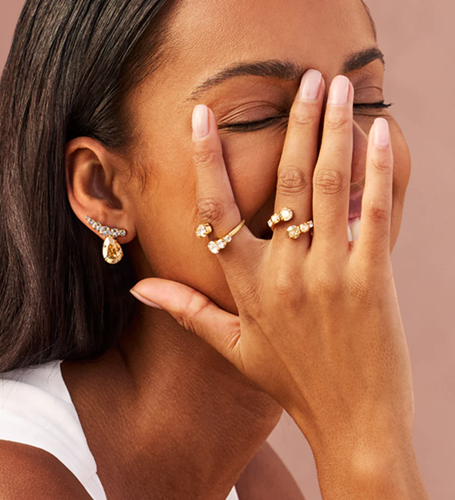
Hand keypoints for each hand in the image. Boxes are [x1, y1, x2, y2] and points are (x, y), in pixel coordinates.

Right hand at [130, 72, 413, 461]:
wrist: (353, 421)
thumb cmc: (291, 381)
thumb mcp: (232, 349)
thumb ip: (186, 312)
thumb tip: (139, 291)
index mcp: (247, 286)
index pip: (216, 210)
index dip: (205, 160)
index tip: (202, 117)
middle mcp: (284, 272)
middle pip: (283, 181)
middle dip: (293, 123)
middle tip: (303, 78)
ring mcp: (330, 273)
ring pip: (327, 186)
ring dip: (333, 130)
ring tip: (337, 87)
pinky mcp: (373, 279)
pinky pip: (372, 213)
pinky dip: (376, 170)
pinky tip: (378, 134)